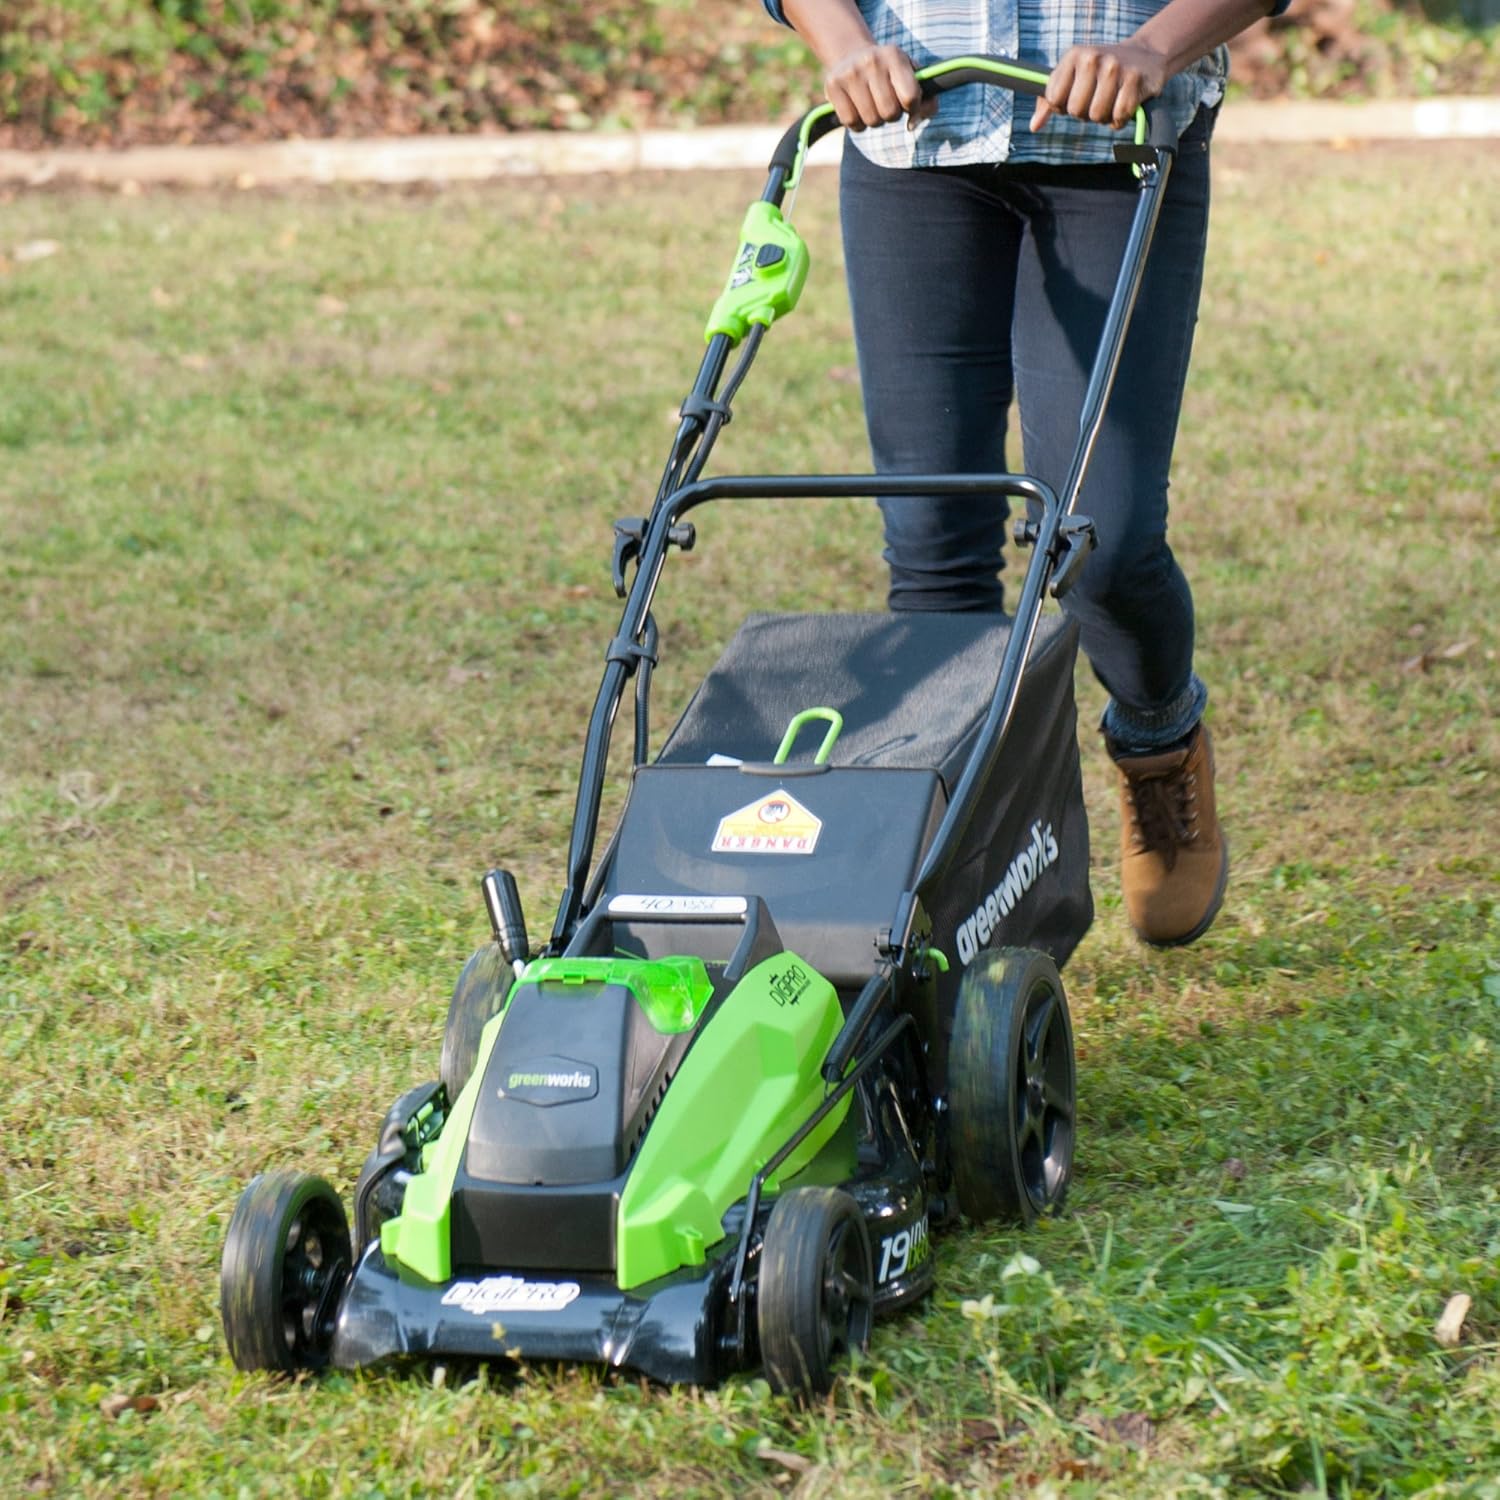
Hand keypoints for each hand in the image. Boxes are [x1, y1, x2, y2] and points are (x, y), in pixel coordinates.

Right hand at [823, 43, 935, 130]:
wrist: (852, 55)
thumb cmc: (889, 73)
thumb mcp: (911, 76)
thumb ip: (926, 101)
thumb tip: (912, 125)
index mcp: (894, 56)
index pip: (911, 97)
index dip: (913, 108)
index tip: (909, 104)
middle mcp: (872, 61)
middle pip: (890, 113)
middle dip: (892, 115)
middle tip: (887, 103)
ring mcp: (850, 73)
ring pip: (871, 121)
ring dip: (874, 120)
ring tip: (872, 104)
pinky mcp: (833, 85)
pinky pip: (851, 122)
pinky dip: (858, 124)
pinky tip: (858, 109)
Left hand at [1031, 42, 1168, 131]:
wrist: (1145, 55)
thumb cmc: (1100, 72)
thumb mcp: (1072, 77)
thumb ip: (1048, 101)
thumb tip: (1034, 126)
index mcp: (1073, 55)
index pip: (1054, 99)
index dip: (1064, 106)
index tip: (1075, 97)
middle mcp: (1092, 58)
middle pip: (1075, 111)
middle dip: (1085, 113)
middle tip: (1097, 98)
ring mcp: (1114, 67)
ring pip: (1096, 116)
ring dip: (1104, 117)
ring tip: (1111, 100)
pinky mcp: (1134, 79)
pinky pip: (1118, 117)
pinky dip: (1120, 119)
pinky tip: (1125, 103)